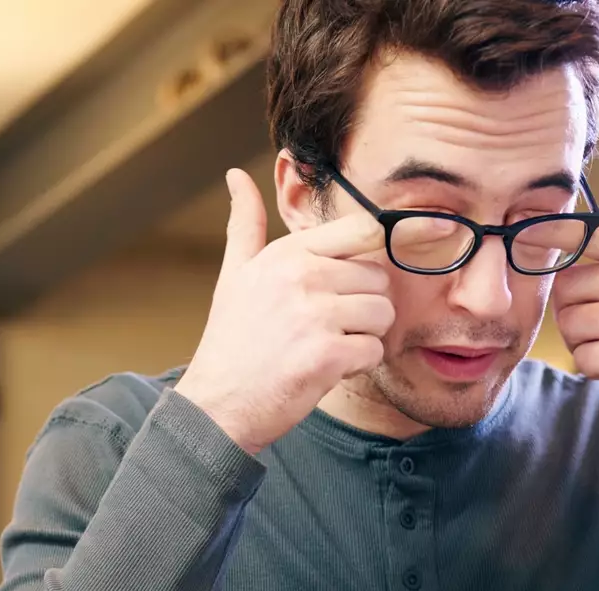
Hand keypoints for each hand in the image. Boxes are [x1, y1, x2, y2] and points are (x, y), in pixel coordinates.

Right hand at [175, 168, 393, 453]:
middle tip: (331, 328)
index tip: (371, 273)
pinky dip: (358, 366)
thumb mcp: (234, 275)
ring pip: (382, 314)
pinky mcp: (326, 356)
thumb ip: (245, 224)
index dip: (378, 252)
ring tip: (328, 347)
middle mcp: (301, 277)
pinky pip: (374, 350)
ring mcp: (314, 316)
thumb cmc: (231, 342)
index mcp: (286, 253)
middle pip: (378, 279)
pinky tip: (327, 369)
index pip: (364, 231)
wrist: (216, 406)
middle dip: (364, 308)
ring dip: (365, 337)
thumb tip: (236, 175)